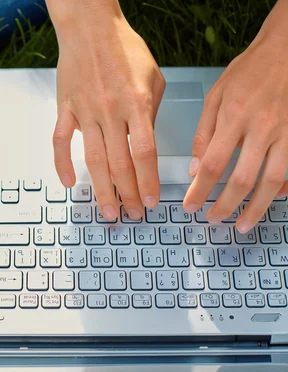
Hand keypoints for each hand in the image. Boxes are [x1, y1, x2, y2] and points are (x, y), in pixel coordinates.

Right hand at [46, 0, 165, 219]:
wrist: (90, 27)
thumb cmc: (123, 48)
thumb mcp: (152, 77)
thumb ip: (150, 111)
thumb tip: (145, 142)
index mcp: (136, 103)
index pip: (144, 153)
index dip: (148, 181)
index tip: (152, 200)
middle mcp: (110, 111)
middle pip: (120, 163)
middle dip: (128, 194)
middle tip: (133, 214)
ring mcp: (85, 111)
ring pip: (93, 160)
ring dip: (101, 189)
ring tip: (108, 211)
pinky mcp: (65, 109)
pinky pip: (60, 142)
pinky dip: (62, 164)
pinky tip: (68, 182)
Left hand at [183, 0, 287, 232]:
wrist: (286, 50)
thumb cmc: (248, 72)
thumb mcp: (215, 96)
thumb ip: (204, 133)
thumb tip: (196, 169)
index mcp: (234, 118)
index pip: (214, 165)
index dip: (201, 191)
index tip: (191, 206)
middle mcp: (263, 128)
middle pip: (243, 180)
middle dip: (226, 206)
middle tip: (213, 219)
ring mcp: (287, 133)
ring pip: (273, 182)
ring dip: (256, 208)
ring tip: (243, 224)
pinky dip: (283, 188)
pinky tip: (272, 199)